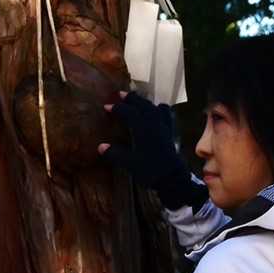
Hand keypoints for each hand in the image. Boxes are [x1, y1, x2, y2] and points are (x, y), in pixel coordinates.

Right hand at [99, 92, 207, 209]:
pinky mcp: (170, 133)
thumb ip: (115, 154)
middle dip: (131, 98)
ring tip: (138, 100)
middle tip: (121, 94)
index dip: (117, 108)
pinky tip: (157, 112)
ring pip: (155, 107)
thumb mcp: (130, 164)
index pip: (129, 113)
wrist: (173, 178)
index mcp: (143, 129)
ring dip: (145, 102)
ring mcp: (164, 127)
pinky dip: (160, 109)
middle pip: (143, 105)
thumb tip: (100, 147)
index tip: (107, 106)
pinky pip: (166, 115)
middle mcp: (154, 124)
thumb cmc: (150, 170)